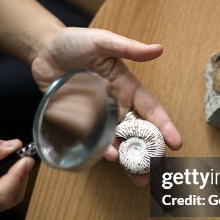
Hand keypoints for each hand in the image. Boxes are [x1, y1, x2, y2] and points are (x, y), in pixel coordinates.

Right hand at [0, 138, 34, 219]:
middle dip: (19, 176)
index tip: (26, 158)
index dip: (17, 176)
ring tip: (5, 165)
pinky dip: (6, 188)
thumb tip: (14, 146)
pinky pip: (4, 204)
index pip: (0, 194)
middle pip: (9, 198)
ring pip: (9, 201)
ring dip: (14, 181)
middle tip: (22, 156)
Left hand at [31, 27, 182, 184]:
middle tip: (155, 170)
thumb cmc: (74, 42)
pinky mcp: (79, 123)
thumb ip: (128, 48)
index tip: (176, 143)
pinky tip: (107, 159)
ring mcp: (98, 116)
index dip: (164, 126)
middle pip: (137, 133)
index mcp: (127, 88)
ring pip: (117, 142)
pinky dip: (100, 151)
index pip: (151, 110)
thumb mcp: (102, 41)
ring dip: (127, 159)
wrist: (42, 50)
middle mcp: (116, 105)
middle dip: (148, 153)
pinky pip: (92, 141)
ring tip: (137, 177)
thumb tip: (158, 49)